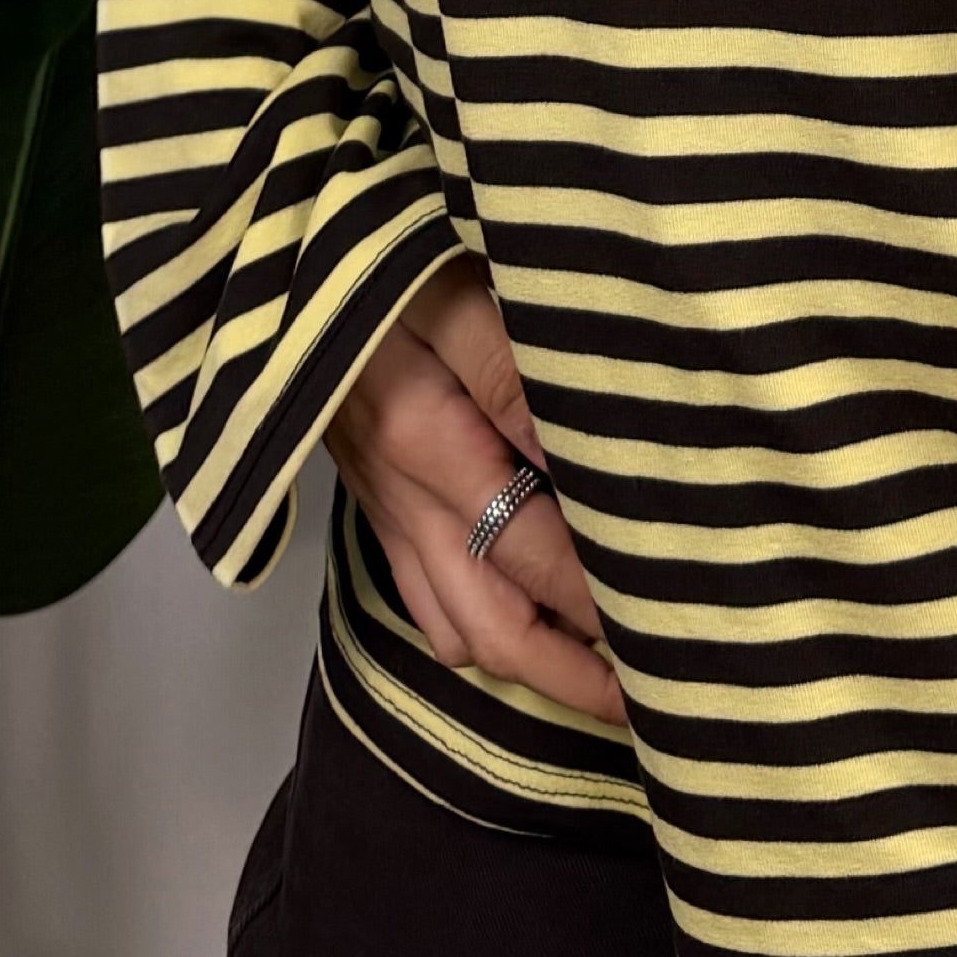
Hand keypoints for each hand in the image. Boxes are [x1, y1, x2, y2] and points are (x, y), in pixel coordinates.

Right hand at [324, 256, 624, 730]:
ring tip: (610, 681)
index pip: (535, 555)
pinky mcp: (377, 508)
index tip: (679, 626)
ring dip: (533, 667)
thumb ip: (516, 372)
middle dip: (578, 678)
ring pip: (459, 633)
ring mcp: (386, 512)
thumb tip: (587, 462)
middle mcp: (405, 499)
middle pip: (496, 629)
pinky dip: (481, 637)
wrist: (277, 259)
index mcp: (428, 443)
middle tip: (659, 702)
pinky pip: (426, 606)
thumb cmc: (381, 253)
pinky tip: (529, 627)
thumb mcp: (452, 288)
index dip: (605, 605)